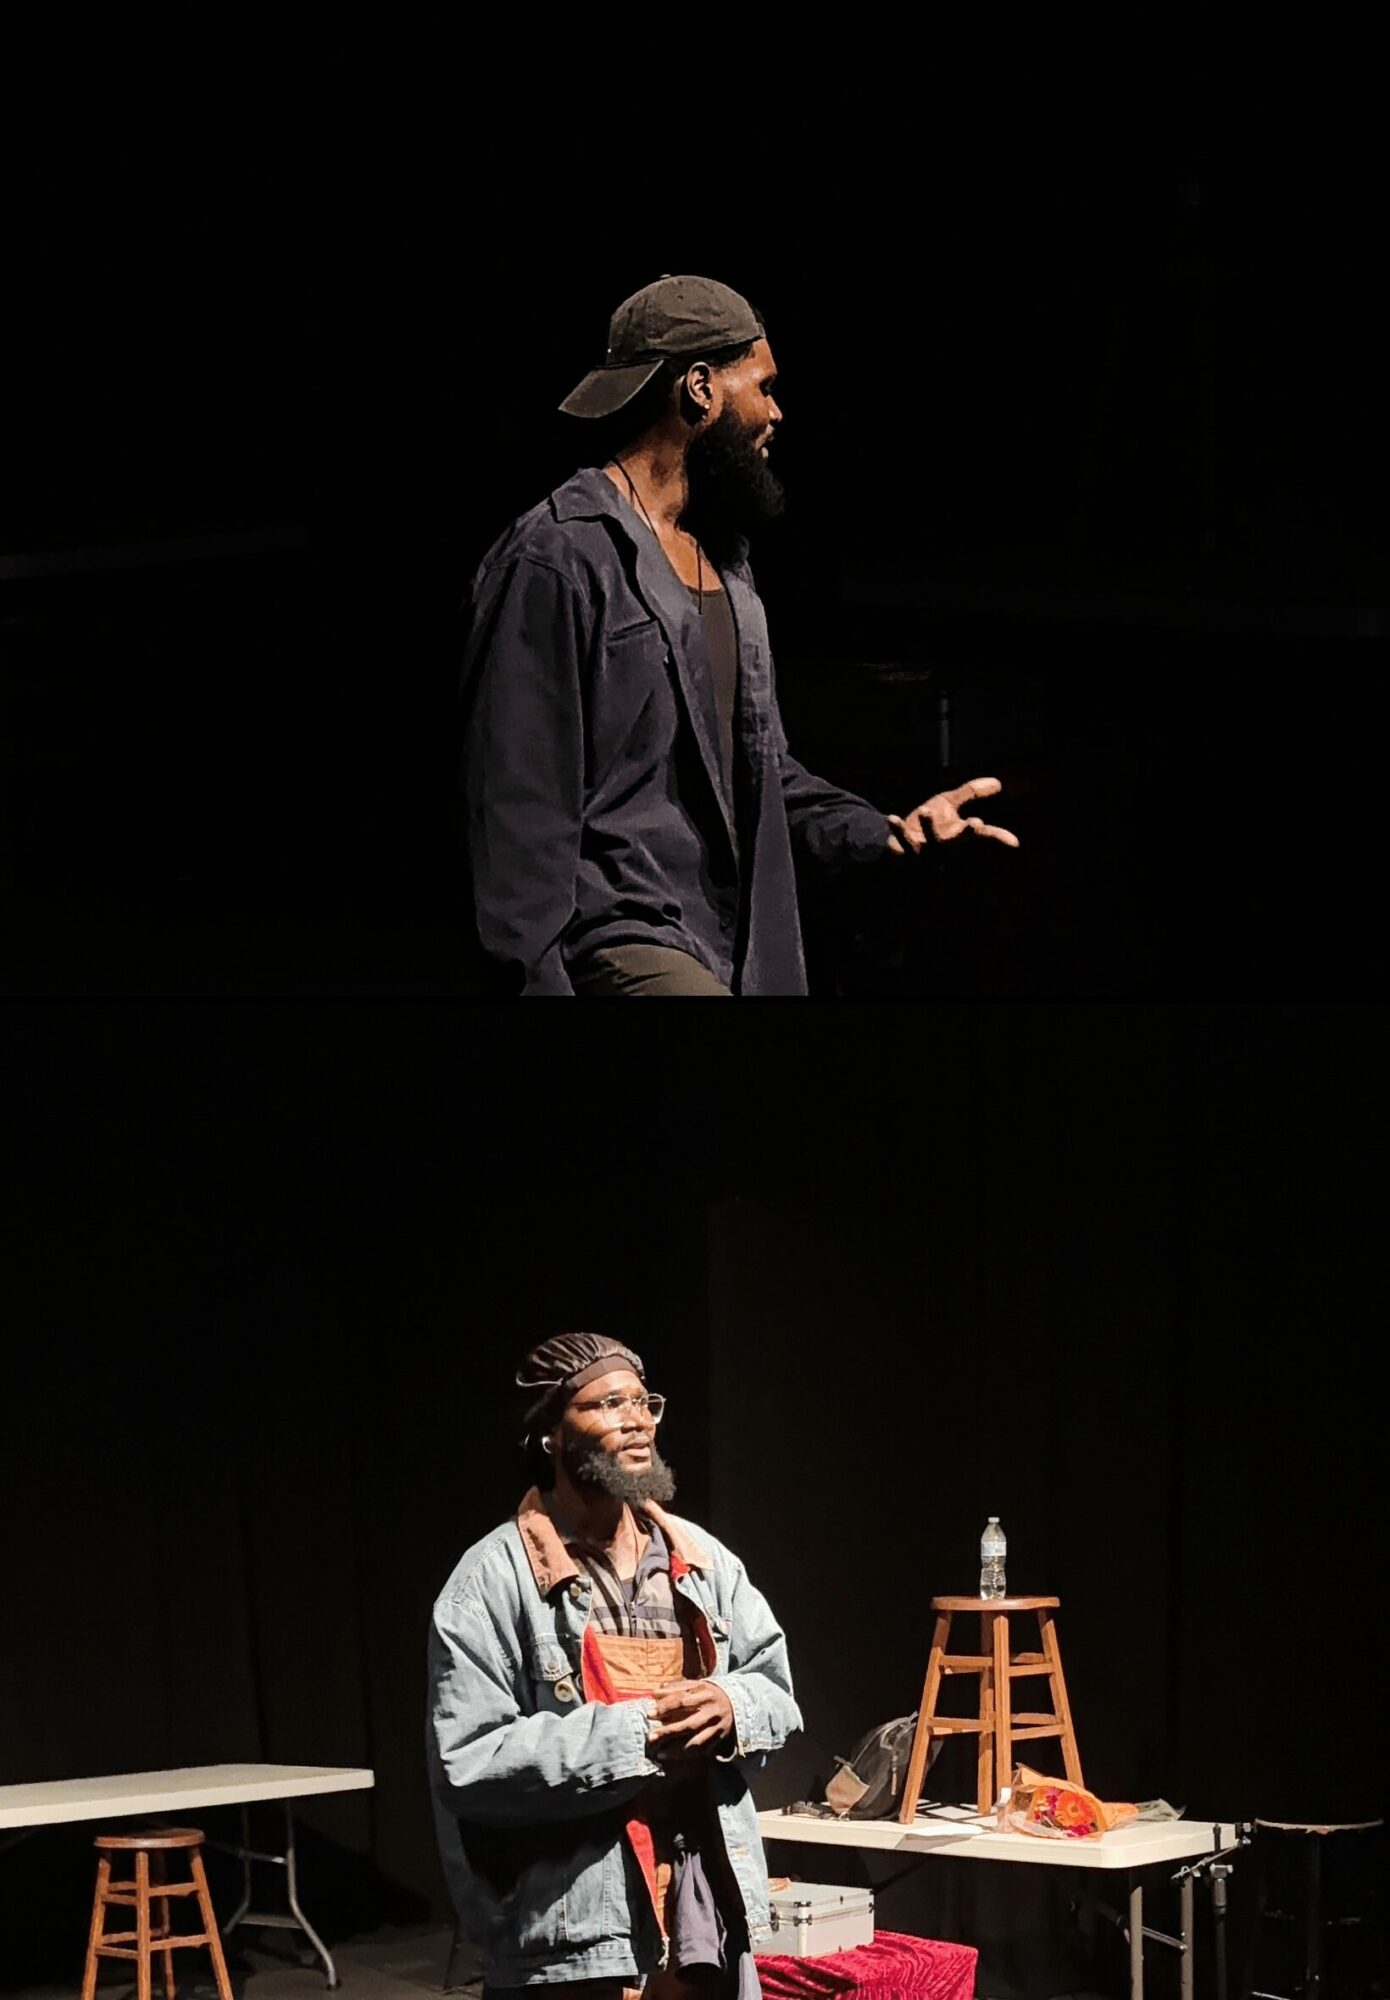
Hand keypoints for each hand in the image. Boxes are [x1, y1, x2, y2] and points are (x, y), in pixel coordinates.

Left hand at [646, 1679, 735, 1753]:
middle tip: (651, 1737)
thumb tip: (655, 1693)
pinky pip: (701, 1750)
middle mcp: (712, 1711)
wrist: (736, 1704)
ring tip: (660, 1752)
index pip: (682, 1701)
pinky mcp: (719, 1740)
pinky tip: (671, 1756)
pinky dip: (685, 1755)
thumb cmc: (709, 1694)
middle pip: (689, 1723)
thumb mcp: (695, 1685)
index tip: (649, 1714)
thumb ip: (676, 1688)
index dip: (665, 1708)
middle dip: (669, 1731)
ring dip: (676, 1748)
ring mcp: (717, 1727)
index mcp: (705, 1693)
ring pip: (696, 1741)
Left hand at [887, 776, 1018, 854]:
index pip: (984, 837)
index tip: (1013, 844)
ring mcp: (926, 851)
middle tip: (976, 824)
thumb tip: (997, 783)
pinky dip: (897, 830)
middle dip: (968, 834)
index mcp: (960, 836)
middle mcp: (946, 847)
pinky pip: (901, 840)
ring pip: (931, 841)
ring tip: (926, 810)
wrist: (899, 842)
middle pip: (961, 842)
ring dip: (929, 826)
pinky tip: (892, 817)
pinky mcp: (906, 851)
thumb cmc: (929, 824)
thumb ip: (971, 793)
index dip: (998, 839)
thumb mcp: (950, 804)